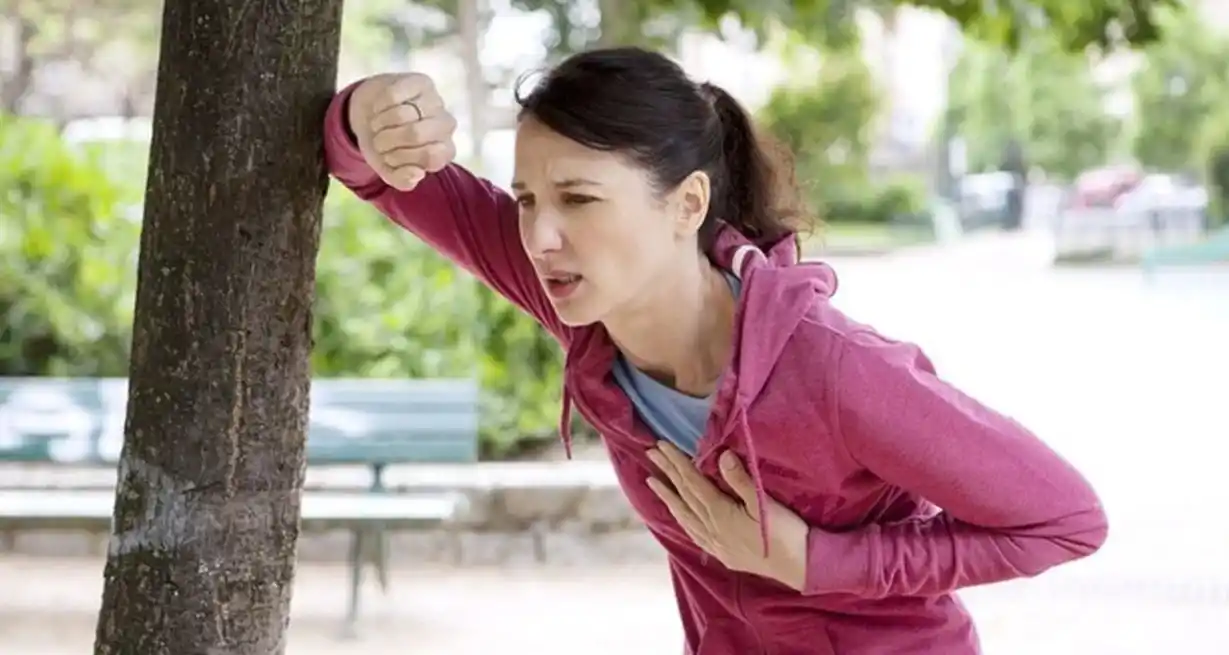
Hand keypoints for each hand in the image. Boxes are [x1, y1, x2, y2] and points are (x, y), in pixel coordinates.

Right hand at [348, 73, 458, 190]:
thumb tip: (417, 173)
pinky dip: (378, 106)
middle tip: (379, 141)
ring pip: (401, 115)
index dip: (400, 159)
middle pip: (414, 134)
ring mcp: (436, 102)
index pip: (429, 157)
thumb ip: (403, 180)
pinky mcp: (421, 82)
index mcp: (444, 151)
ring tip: (378, 125)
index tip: (388, 158)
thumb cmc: (385, 147)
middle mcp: (446, 126)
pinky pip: (393, 96)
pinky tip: (379, 108)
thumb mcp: (390, 170)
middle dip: (387, 140)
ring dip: (379, 124)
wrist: (370, 116)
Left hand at [646, 442, 808, 590]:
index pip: (692, 482)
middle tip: (650, 454)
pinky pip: (693, 532)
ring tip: (653, 482)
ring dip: (668, 497)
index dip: (676, 463)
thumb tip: (722, 455)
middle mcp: (711, 529)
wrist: (798, 567)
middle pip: (684, 496)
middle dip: (667, 473)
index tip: (661, 446)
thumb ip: (741, 480)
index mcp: (720, 514)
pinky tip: (678, 514)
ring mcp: (715, 543)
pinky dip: (682, 518)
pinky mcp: (722, 553)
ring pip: (684, 516)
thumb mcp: (765, 503)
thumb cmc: (785, 532)